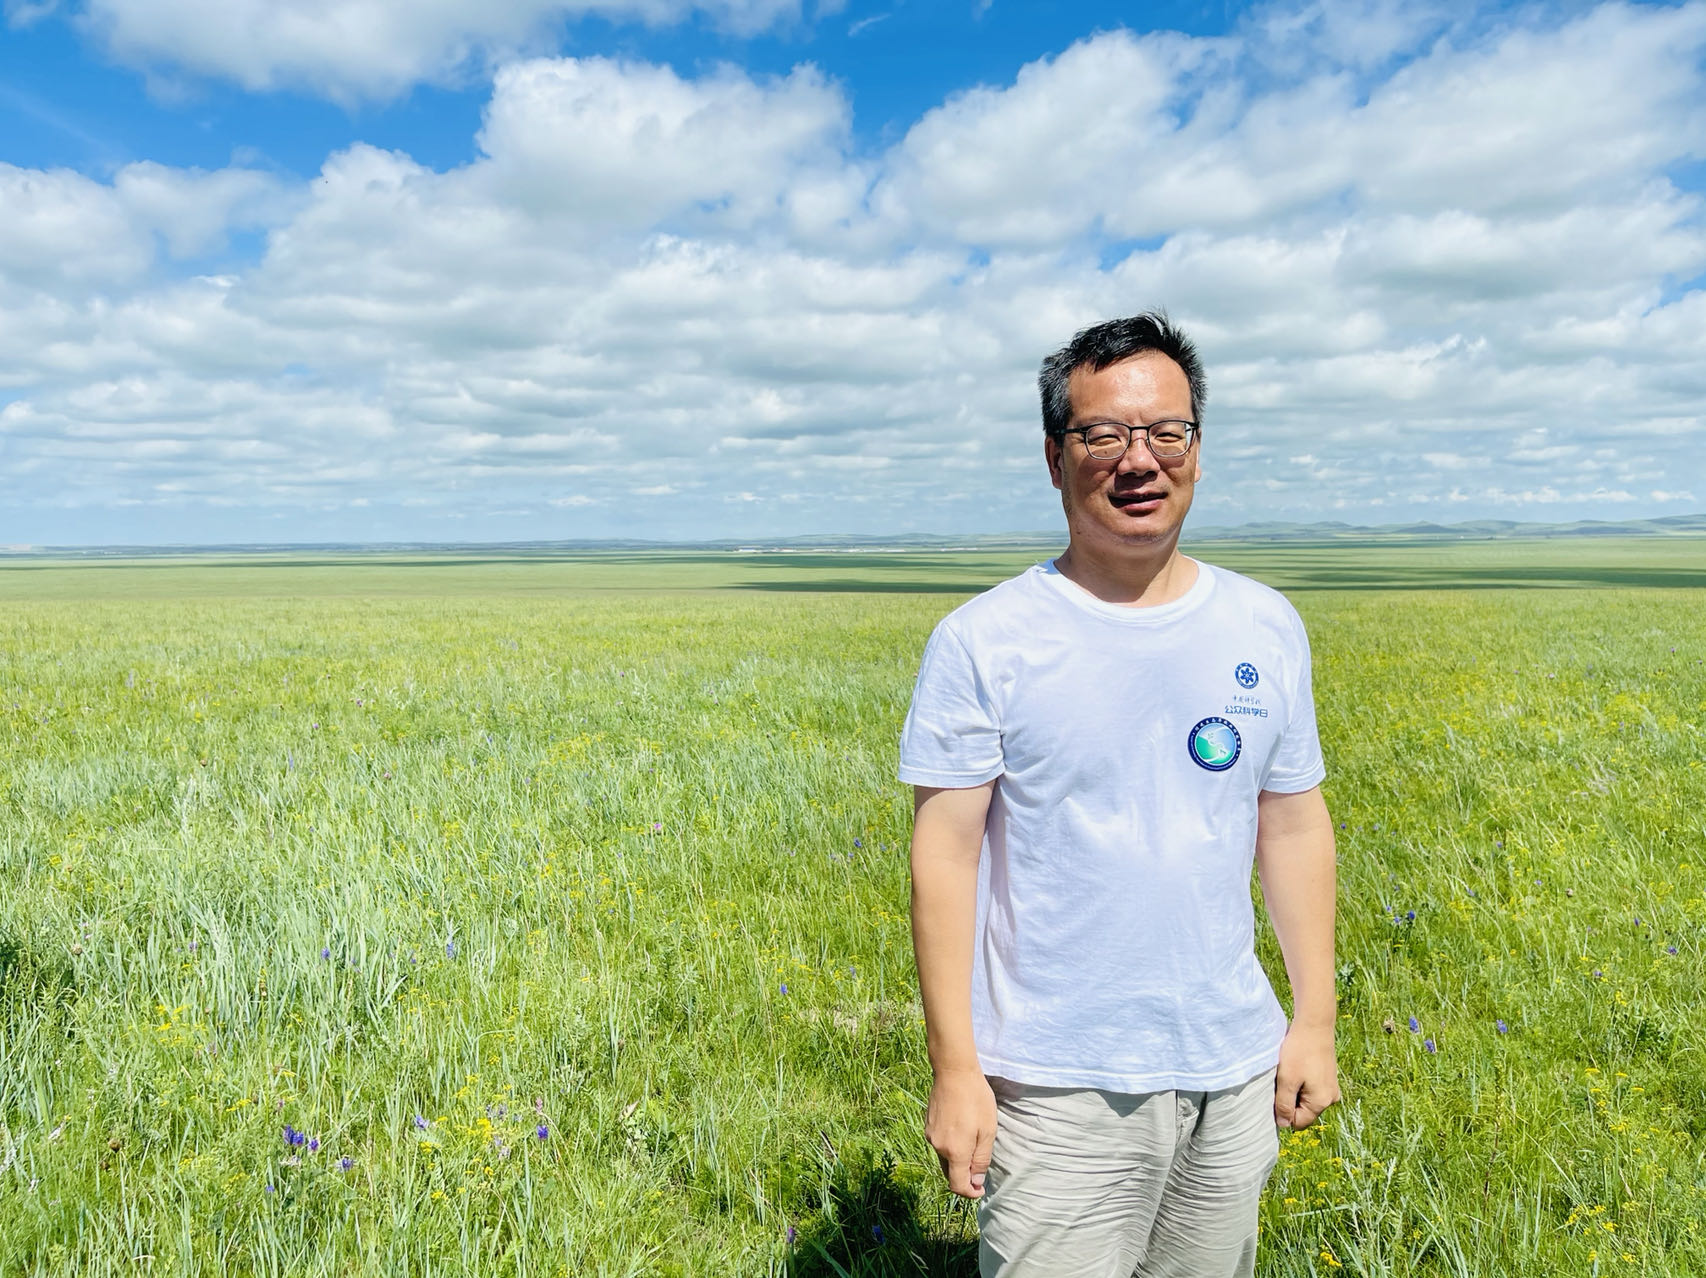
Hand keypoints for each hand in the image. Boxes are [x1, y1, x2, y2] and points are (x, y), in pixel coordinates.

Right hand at [925, 1069, 996, 1197]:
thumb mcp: (987, 1130)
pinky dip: (950, 1146)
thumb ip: (981, 1159)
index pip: (957, 1185)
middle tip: (980, 1167)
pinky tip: (962, 1130)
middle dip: (964, 1176)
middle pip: (949, 1173)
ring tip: (973, 1142)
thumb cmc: (976, 1099)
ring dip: (957, 1159)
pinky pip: (939, 1144)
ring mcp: (931, 1135)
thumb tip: (975, 1182)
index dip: (969, 1193)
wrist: (954, 1071)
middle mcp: (938, 1147)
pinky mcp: (928, 1124)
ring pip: (944, 1158)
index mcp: (955, 1152)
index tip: (980, 1190)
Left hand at [1273, 1021, 1339, 1128]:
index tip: (1278, 1091)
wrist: (1314, 1025)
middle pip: (1303, 1111)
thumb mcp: (1287, 1080)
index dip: (1283, 1111)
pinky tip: (1297, 1067)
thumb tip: (1284, 1125)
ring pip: (1305, 1098)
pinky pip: (1311, 1088)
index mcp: (1322, 1102)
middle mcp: (1331, 1098)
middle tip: (1284, 1079)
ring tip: (1291, 1071)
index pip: (1298, 1122)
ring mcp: (1331, 1087)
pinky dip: (1301, 1081)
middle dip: (1290, 1099)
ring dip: (1294, 1089)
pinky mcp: (1328, 1077)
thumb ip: (1284, 1105)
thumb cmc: (1299, 1051)